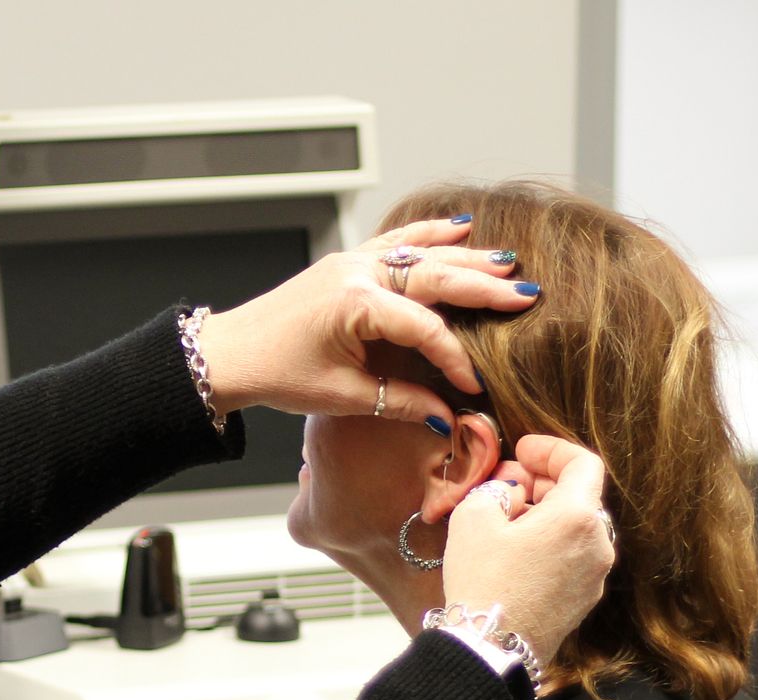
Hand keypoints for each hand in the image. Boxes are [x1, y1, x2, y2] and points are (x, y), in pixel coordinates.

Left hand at [197, 216, 538, 425]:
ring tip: (507, 261)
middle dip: (483, 287)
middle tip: (527, 295)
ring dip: (465, 256)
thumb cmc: (277, 375)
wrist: (231, 353)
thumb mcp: (341, 397)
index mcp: (354, 305)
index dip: (454, 357)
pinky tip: (459, 225)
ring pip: (419, 252)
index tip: (474, 386)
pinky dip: (428, 234)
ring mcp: (352, 261)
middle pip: (434, 275)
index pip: (424, 327)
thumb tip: (447, 417)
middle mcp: (356, 272)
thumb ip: (398, 402)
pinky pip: (396, 241)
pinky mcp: (347, 262)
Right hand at [439, 436, 613, 664]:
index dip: (551, 449)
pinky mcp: (583, 600)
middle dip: (543, 483)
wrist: (489, 648)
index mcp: (577, 516)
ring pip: (575, 528)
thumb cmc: (483, 582)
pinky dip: (550, 544)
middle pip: (580, 496)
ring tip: (506, 521)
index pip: (582, 462)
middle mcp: (598, 544)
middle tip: (506, 484)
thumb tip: (511, 490)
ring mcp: (594, 576)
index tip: (523, 450)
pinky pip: (572, 557)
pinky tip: (516, 553)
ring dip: (545, 515)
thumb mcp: (473, 518)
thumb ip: (496, 489)